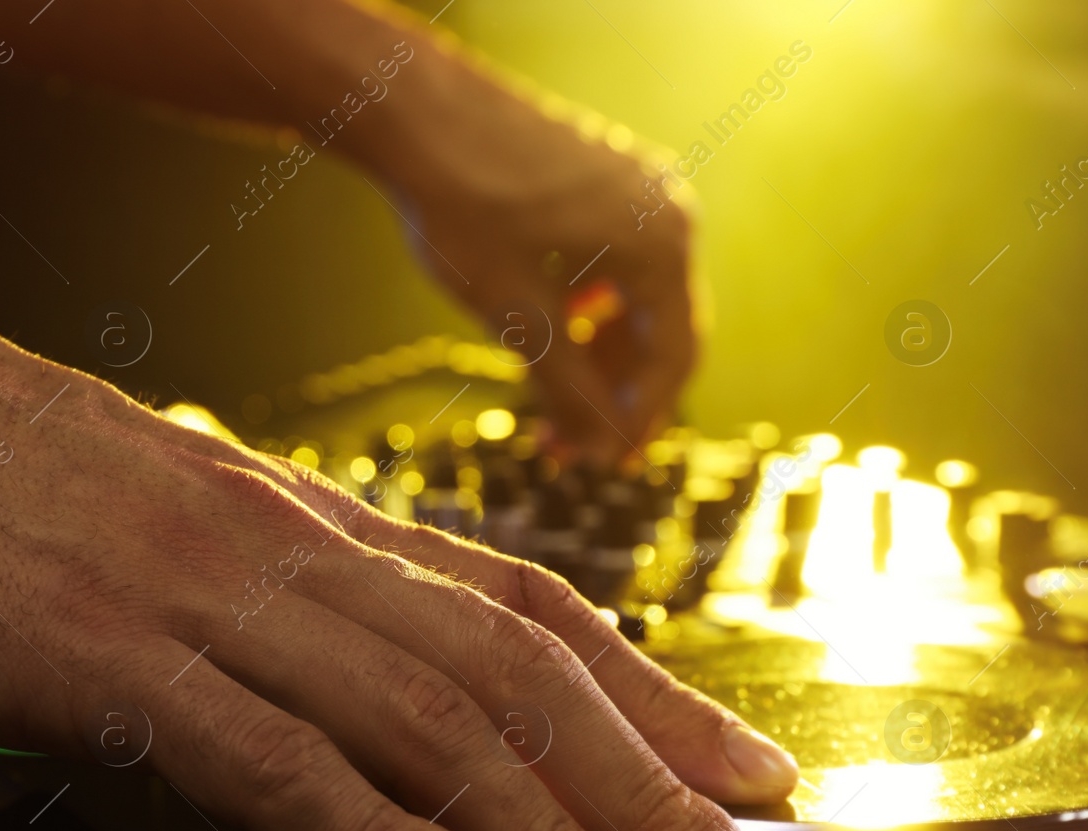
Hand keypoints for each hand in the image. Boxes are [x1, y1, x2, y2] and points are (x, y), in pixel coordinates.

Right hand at [0, 260, 790, 830]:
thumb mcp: (159, 503)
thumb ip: (264, 578)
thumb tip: (353, 646)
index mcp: (296, 517)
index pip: (521, 608)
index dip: (650, 697)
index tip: (736, 771)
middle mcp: (281, 551)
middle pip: (513, 680)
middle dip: (646, 793)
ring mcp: (202, 603)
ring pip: (430, 726)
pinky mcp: (109, 665)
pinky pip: (281, 764)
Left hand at [364, 52, 697, 466]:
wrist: (413, 109)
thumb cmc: (464, 205)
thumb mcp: (515, 312)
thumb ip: (567, 384)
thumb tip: (602, 444)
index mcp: (662, 242)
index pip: (673, 355)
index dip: (638, 420)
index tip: (603, 464)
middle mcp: (666, 211)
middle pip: (658, 329)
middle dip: (612, 395)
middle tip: (568, 450)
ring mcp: (637, 191)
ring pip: (632, 300)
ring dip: (595, 358)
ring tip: (547, 409)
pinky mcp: (602, 183)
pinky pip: (612, 265)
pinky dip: (585, 313)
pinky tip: (544, 343)